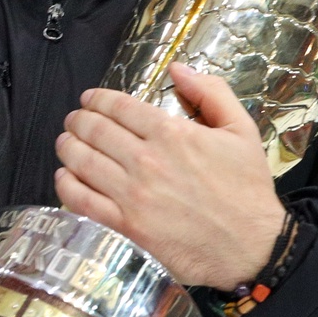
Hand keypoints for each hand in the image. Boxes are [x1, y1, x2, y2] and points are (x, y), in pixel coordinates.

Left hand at [53, 63, 284, 288]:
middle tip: (74, 120)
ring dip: (68, 146)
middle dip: (79, 120)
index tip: (88, 99)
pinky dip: (66, 185)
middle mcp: (147, 161)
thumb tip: (178, 68)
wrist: (253, 248)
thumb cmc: (247, 190)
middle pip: (94, 130)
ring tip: (66, 142)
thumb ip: (212, 92)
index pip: (118, 107)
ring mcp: (133, 195)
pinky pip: (82, 201)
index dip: (97, 99)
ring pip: (82, 161)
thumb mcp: (242, 130)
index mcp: (172, 134)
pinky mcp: (126, 227)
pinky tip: (64, 177)